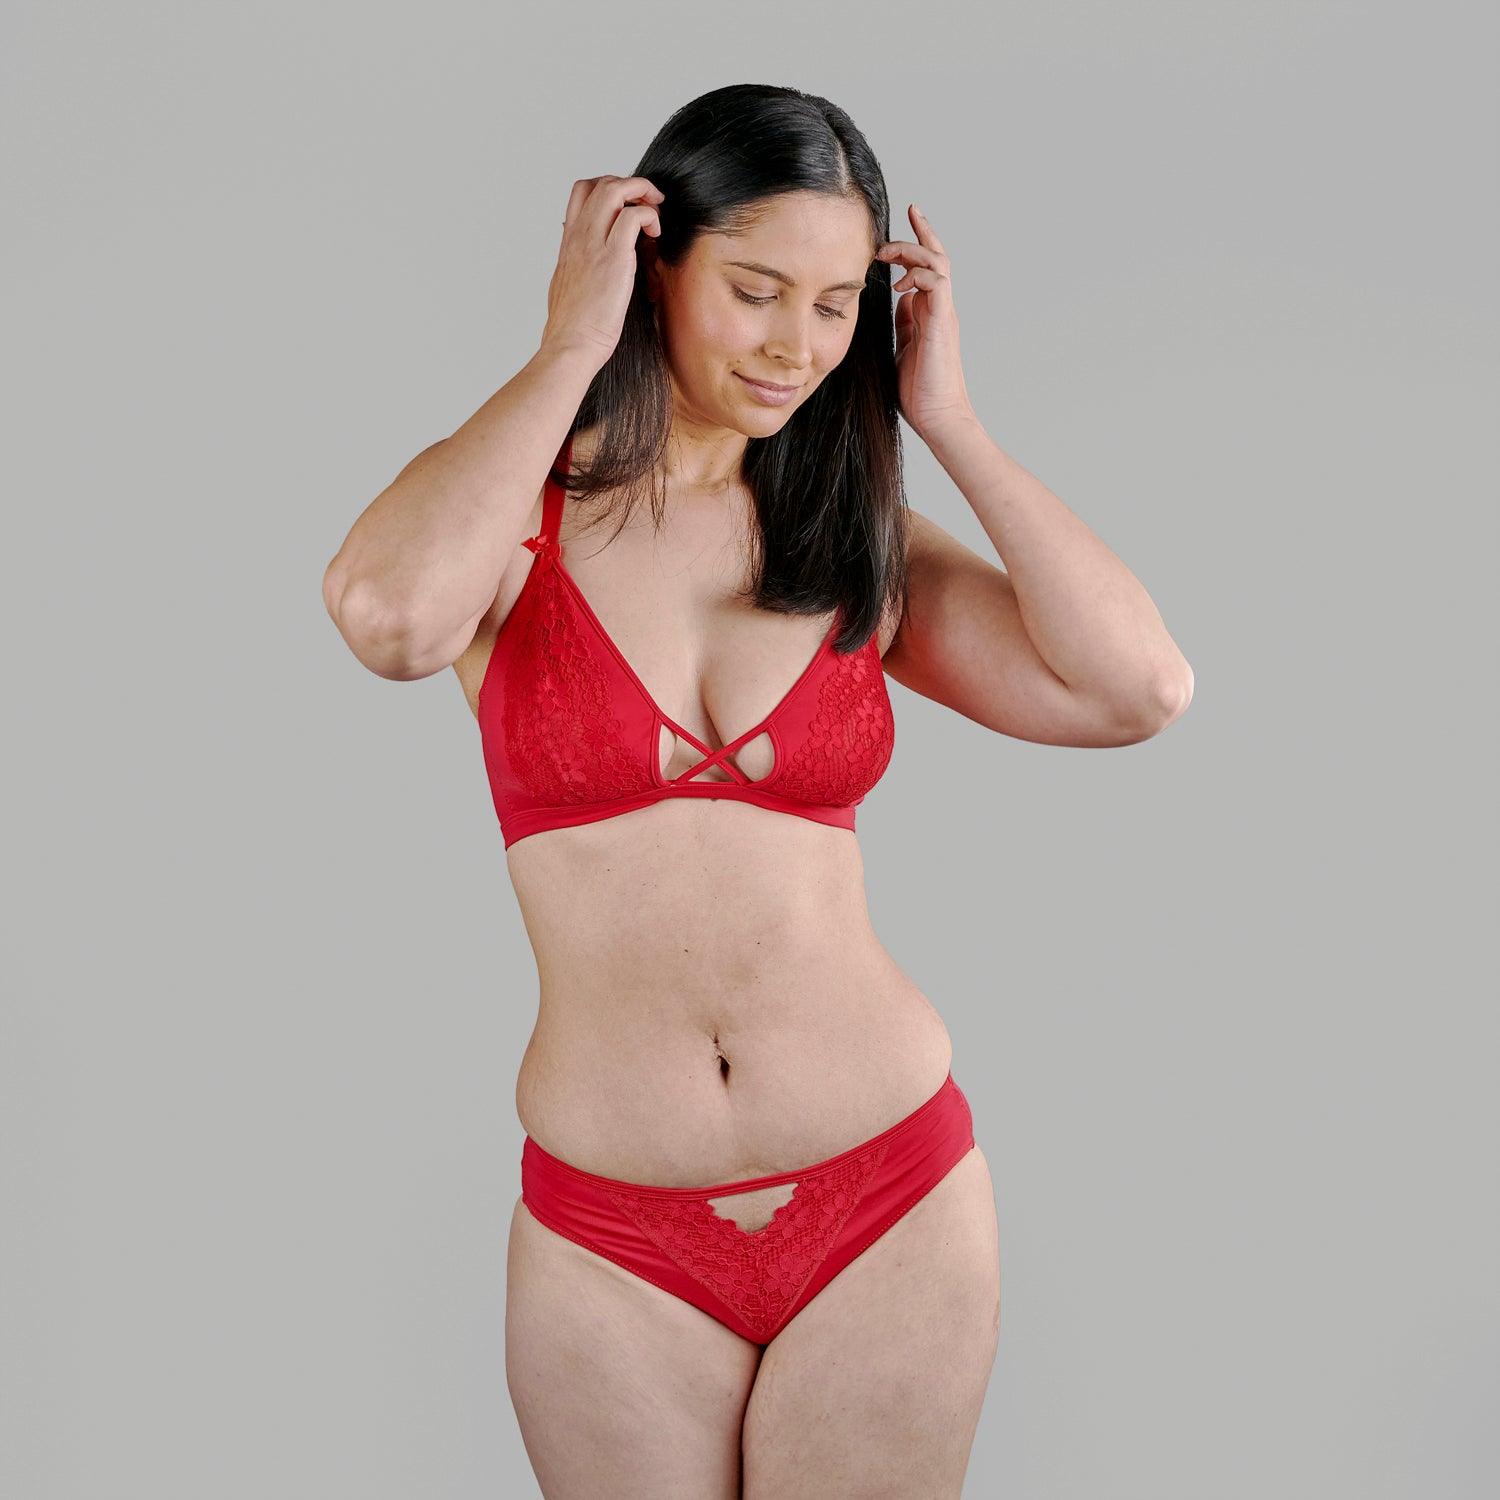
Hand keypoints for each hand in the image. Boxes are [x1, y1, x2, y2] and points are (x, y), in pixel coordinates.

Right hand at [541, 175, 663, 367]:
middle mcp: (579, 237)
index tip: (627, 206)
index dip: (608, 188)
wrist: (570, 346)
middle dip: (630, 185)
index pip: (582, 192)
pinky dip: (649, 216)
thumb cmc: (571, 328)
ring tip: (655, 213)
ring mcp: (594, 245)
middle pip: (600, 183)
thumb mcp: (565, 287)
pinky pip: (634, 216)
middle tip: (649, 204)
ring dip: (642, 192)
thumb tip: (580, 264)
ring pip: (615, 190)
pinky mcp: (614, 258)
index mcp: (569, 243)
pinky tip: (655, 235)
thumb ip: (574, 267)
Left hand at [874, 205, 975, 438]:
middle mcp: (940, 308)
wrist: (938, 417)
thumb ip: (904, 324)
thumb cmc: (919, 392)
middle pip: (936, 255)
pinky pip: (937, 282)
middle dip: (916, 234)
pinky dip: (918, 274)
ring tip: (886, 255)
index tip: (904, 220)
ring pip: (937, 262)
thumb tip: (900, 302)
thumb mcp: (903, 349)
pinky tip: (899, 285)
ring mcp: (943, 313)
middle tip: (888, 233)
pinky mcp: (943, 322)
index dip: (916, 241)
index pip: (927, 267)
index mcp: (930, 313)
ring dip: (911, 250)